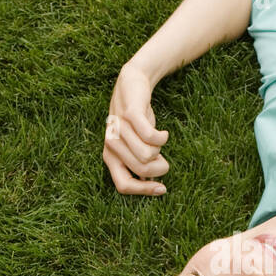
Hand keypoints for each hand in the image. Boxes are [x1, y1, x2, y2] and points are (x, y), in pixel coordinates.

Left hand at [103, 62, 170, 195]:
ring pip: (147, 154)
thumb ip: (140, 164)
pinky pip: (150, 137)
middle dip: (159, 168)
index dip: (144, 190)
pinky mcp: (130, 115)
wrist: (132, 84)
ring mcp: (119, 130)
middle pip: (141, 170)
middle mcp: (111, 146)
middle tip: (165, 160)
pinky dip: (162, 137)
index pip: (123, 185)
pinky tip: (164, 133)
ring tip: (158, 140)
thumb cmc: (136, 120)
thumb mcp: (135, 145)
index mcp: (110, 157)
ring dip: (159, 149)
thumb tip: (154, 186)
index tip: (163, 188)